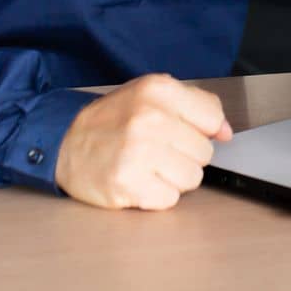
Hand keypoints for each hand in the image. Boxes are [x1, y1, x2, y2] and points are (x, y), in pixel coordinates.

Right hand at [55, 73, 232, 209]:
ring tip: (149, 166)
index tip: (183, 131)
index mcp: (158, 90)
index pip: (212, 119)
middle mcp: (149, 118)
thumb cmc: (113, 121)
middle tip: (158, 150)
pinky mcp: (126, 184)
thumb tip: (226, 132)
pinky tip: (138, 181)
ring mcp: (137, 152)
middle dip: (185, 155)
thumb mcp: (152, 95)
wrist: (64, 143)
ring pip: (191, 179)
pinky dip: (156, 195)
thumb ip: (197, 106)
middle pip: (204, 153)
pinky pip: (169, 199)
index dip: (201, 130)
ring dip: (173, 178)